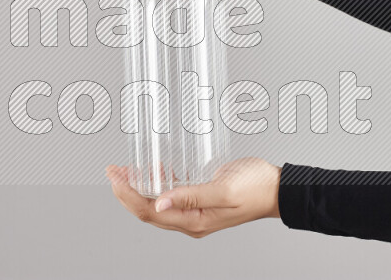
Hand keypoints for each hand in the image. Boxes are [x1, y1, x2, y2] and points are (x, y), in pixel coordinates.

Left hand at [105, 157, 280, 237]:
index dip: (127, 195)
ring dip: (138, 187)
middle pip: (147, 210)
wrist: (277, 189)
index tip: (114, 177)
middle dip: (126, 191)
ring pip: (156, 203)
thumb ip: (191, 196)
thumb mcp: (223, 189)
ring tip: (125, 170)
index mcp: (194, 221)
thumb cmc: (256, 188)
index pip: (149, 212)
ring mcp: (195, 211)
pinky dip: (158, 183)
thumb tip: (159, 202)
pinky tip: (153, 170)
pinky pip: (171, 195)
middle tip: (112, 171)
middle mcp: (191, 220)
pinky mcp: (201, 200)